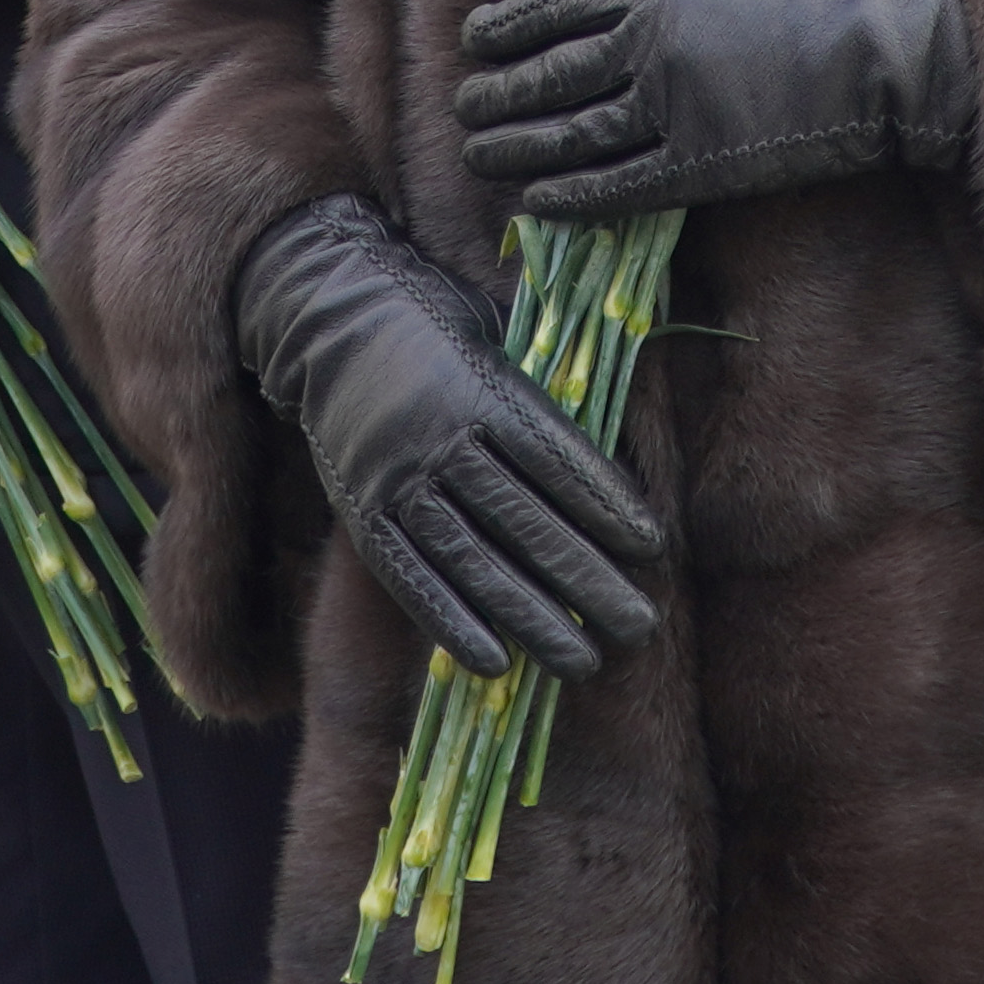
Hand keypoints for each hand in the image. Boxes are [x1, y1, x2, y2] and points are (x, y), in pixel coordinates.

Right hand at [231, 195, 663, 682]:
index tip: (651, 548)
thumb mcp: (498, 338)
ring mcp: (396, 478)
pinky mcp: (362, 512)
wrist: (332, 320)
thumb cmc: (440, 328)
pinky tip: (497, 663)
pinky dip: (453, 621)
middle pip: (523, 520)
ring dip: (531, 615)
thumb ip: (544, 395)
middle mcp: (438, 437)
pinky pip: (411, 576)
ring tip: (583, 661)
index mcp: (481, 389)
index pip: (554, 458)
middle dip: (585, 578)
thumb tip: (617, 446)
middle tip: (638, 625)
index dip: (605, 505)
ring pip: (472, 558)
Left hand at [451, 0, 974, 216]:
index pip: (549, 11)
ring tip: (481, 155)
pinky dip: (568, 197)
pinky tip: (537, 202)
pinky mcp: (699, 166)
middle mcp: (645, 47)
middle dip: (496, 95)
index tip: (474, 41)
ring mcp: (670, 110)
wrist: (883, 49)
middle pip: (545, 77)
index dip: (503, 30)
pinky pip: (614, 187)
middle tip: (466, 108)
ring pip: (567, 136)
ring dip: (515, 148)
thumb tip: (609, 13)